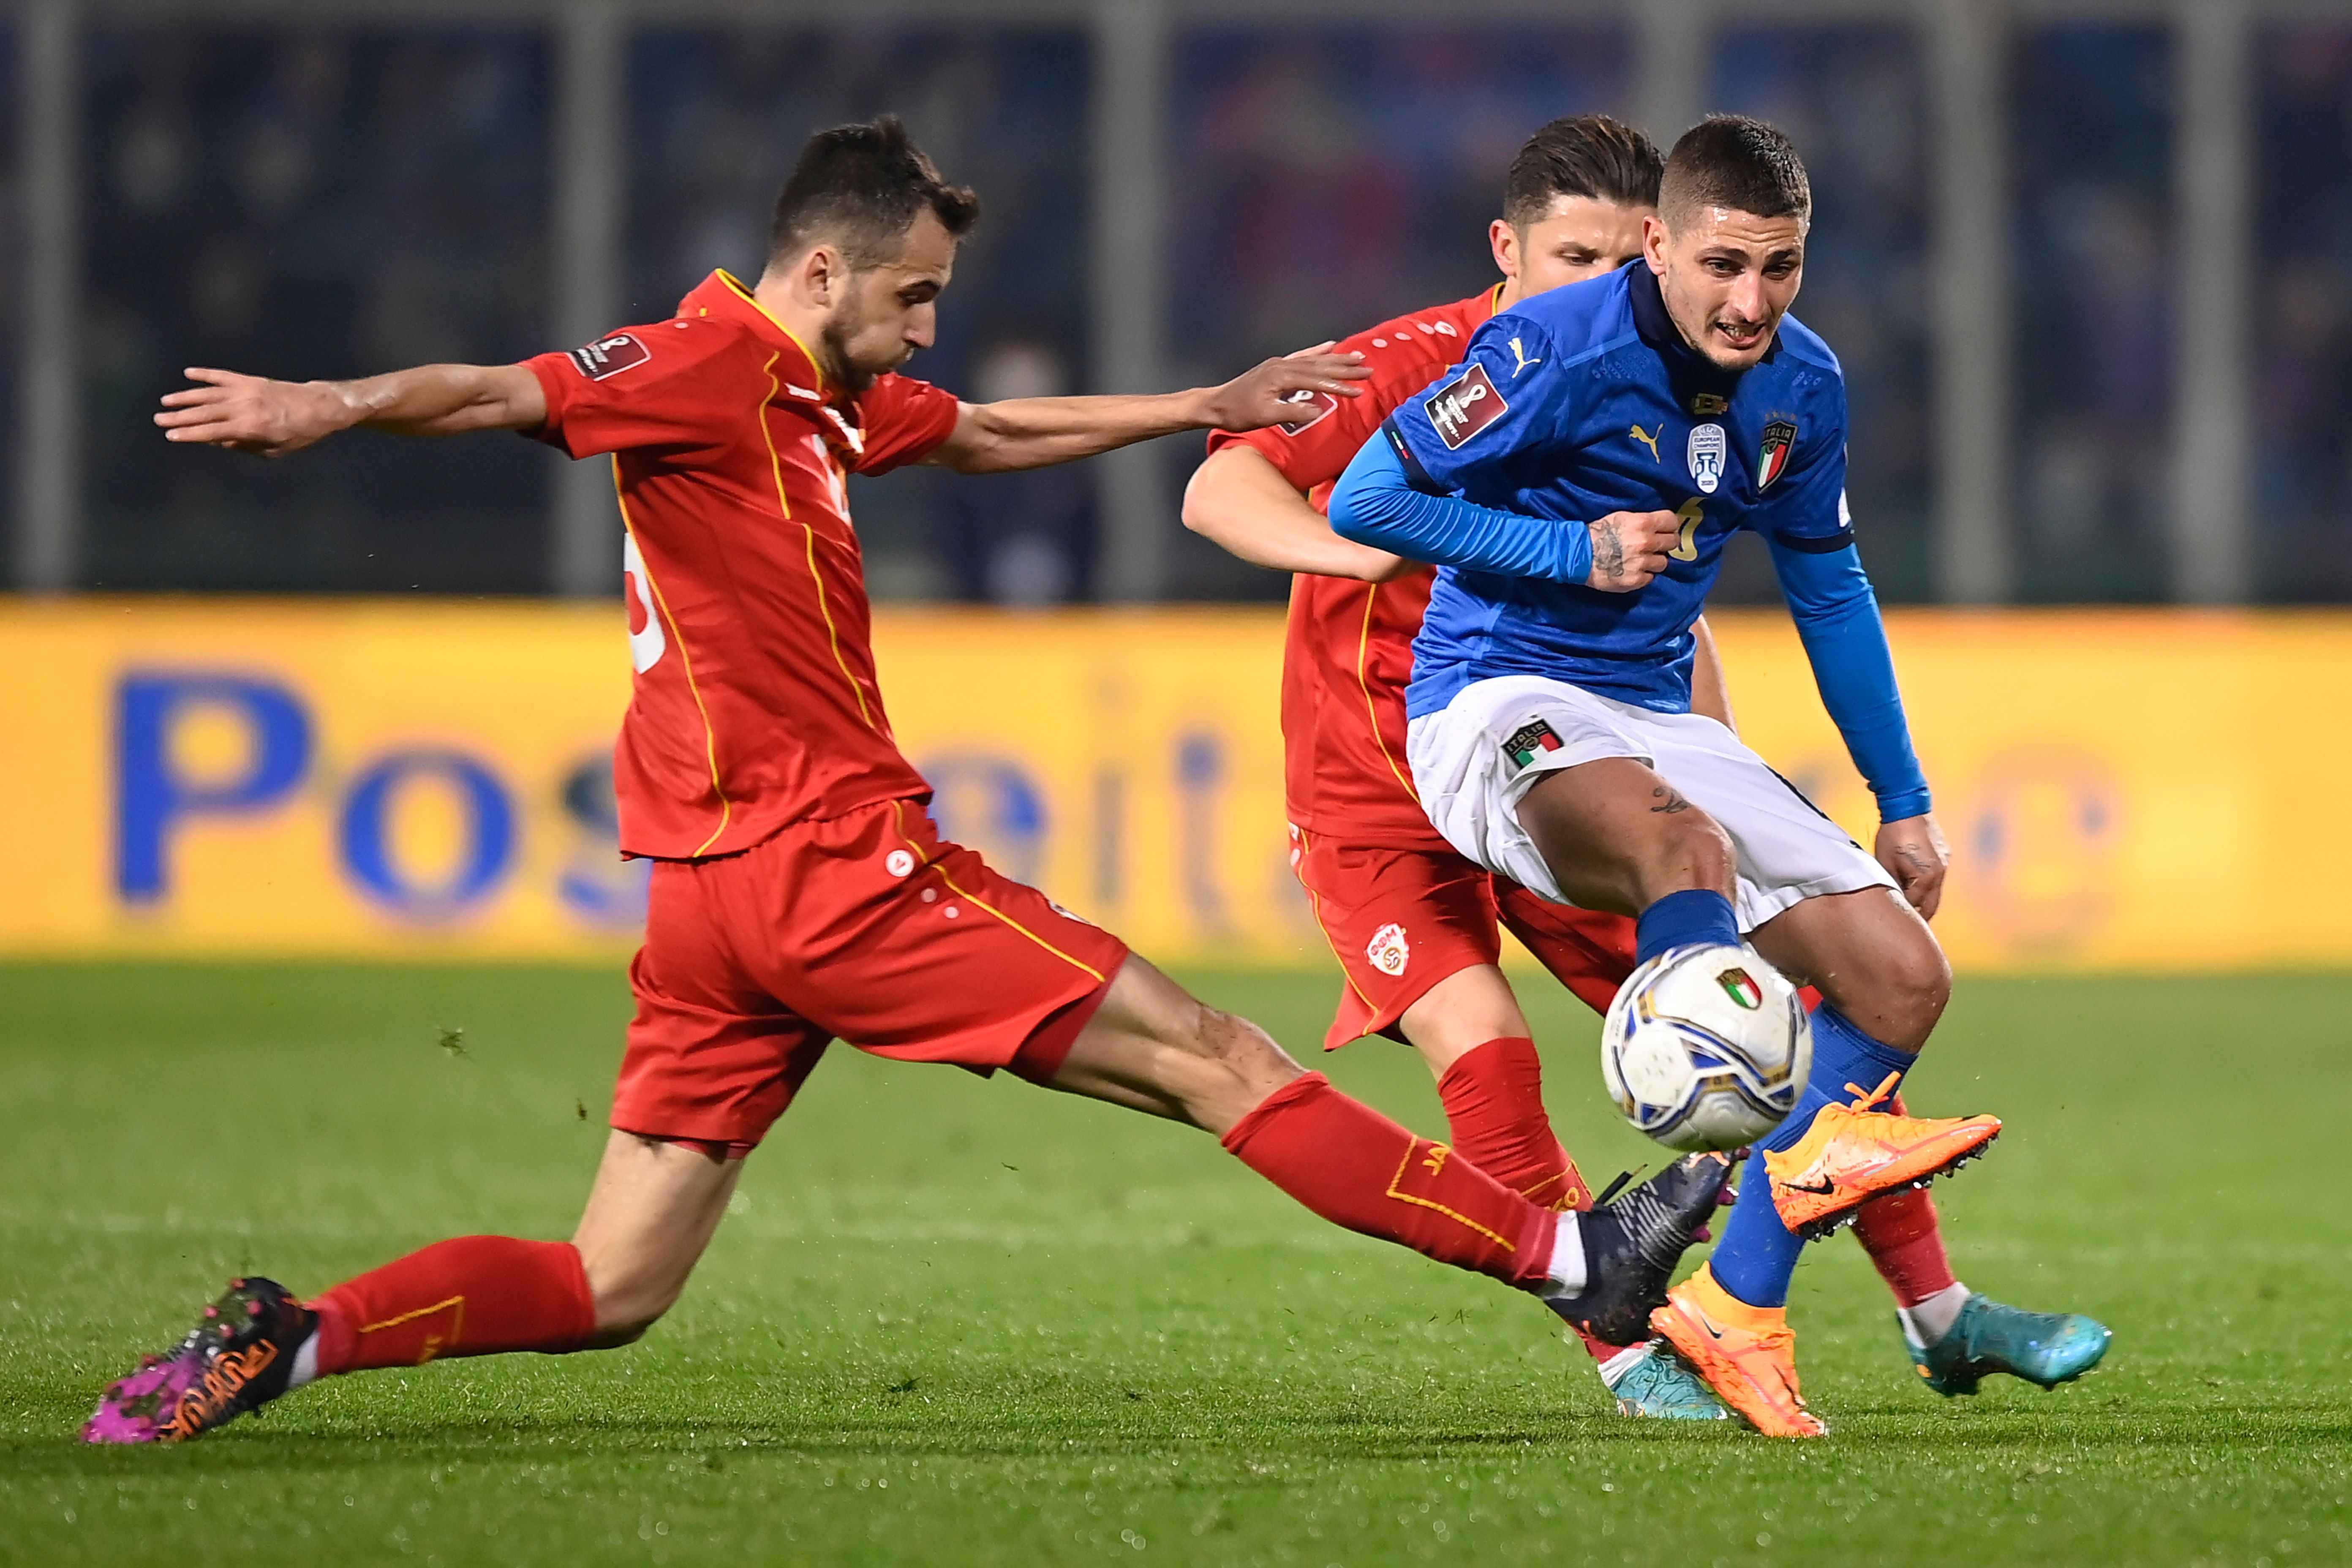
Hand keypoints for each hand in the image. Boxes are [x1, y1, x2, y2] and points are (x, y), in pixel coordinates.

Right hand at [156, 368, 356, 456]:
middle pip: (204, 413)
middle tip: (159, 419)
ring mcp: (246, 391)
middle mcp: (245, 407)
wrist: (321, 407)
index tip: (171, 436)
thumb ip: (243, 446)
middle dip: (180, 417)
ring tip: (166, 401)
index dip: (189, 434)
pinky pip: (223, 376)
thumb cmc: (300, 434)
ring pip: (208, 393)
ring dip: (186, 397)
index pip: (211, 432)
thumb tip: (216, 439)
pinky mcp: (251, 380)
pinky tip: (189, 373)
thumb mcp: (274, 450)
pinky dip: (206, 374)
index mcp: (250, 428)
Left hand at [1196, 343, 1369, 431]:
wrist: (1216, 404)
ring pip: (1314, 359)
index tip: (1359, 391)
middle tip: (1368, 369)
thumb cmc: (1239, 413)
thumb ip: (1293, 413)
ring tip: (1357, 356)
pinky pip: (1302, 355)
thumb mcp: (1266, 417)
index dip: (1340, 387)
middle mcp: (1283, 365)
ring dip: (1336, 358)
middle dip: (1345, 368)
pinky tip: (1329, 345)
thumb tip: (1319, 411)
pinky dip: (1317, 351)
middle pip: (1320, 366)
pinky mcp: (1276, 366)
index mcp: (1282, 376)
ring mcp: (1279, 363)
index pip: (1318, 382)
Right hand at [1583, 509, 1679, 590]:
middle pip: (1672, 542)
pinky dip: (1644, 575)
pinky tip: (1632, 570)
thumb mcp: (1622, 517)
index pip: (1672, 521)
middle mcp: (1646, 543)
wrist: (1578, 555)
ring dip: (1654, 562)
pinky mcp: (1636, 580)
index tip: (1665, 529)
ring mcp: (1642, 563)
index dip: (1670, 526)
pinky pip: (1651, 578)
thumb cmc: (1598, 533)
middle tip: (1655, 546)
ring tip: (1641, 560)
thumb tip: (1659, 525)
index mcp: (1643, 523)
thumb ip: (1643, 521)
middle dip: (1665, 543)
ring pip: (1663, 563)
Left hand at [1874, 814, 1949, 919]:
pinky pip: (1936, 877)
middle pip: (1931, 905)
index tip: (1895, 923)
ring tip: (1910, 906)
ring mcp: (1944, 864)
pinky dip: (1926, 884)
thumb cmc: (1892, 835)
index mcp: (1926, 878)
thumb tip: (1893, 901)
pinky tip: (1915, 884)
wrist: (1907, 807)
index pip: (1915, 906)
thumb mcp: (1885, 864)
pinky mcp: (1944, 855)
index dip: (1904, 914)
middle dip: (1921, 916)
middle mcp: (1940, 874)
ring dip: (1924, 899)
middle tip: (1908, 925)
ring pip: (1935, 891)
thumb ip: (1892, 886)